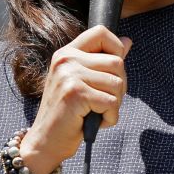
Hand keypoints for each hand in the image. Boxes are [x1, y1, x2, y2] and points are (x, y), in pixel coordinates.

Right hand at [17, 26, 131, 173]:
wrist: (45, 142)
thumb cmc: (67, 114)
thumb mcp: (84, 82)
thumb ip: (103, 61)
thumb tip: (127, 41)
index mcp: (67, 53)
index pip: (101, 32)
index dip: (116, 48)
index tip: (112, 71)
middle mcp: (66, 60)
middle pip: (117, 62)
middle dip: (119, 86)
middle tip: (103, 102)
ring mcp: (69, 75)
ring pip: (117, 83)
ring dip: (115, 104)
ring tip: (96, 112)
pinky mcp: (76, 94)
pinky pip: (111, 102)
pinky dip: (110, 117)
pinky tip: (95, 122)